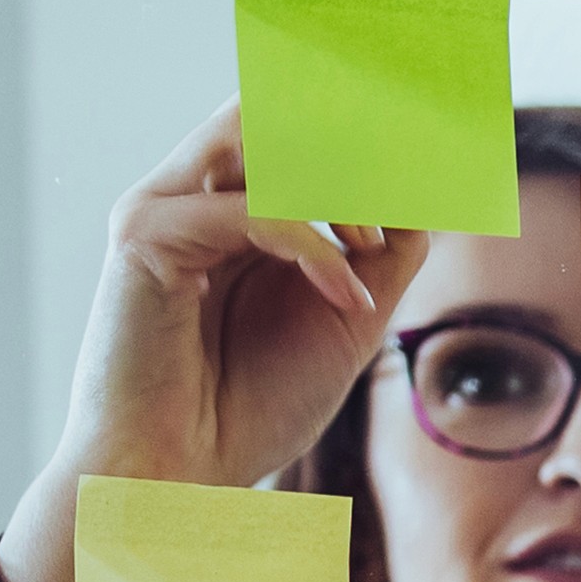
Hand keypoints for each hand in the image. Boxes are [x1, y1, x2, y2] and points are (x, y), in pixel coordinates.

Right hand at [0, 104, 430, 581]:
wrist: (181, 477)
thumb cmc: (251, 405)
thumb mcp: (348, 315)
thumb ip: (387, 247)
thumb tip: (436, 184)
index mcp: (233, 202)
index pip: (294, 118)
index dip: (362, 111)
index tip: (436, 125)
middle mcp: (192, 190)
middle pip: (274, 104)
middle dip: (354, 129)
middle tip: (417, 169)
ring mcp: (162, 205)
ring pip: (258, 133)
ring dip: (333, 180)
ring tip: (373, 242)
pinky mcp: (144, 234)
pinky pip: (250, 209)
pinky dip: (314, 248)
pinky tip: (345, 300)